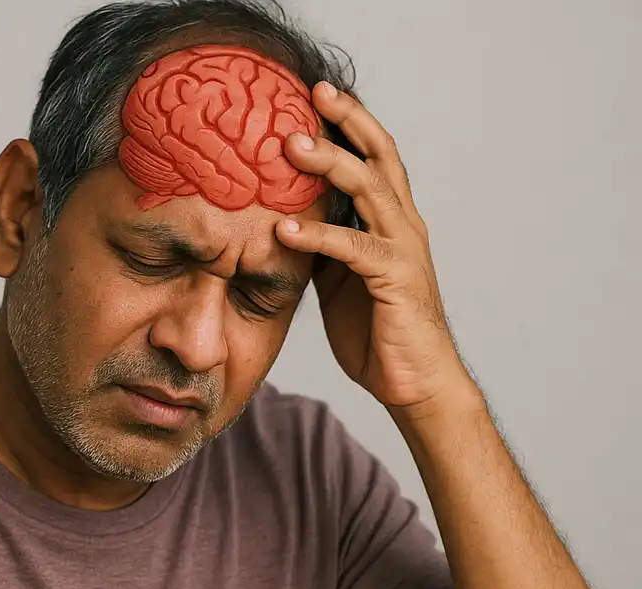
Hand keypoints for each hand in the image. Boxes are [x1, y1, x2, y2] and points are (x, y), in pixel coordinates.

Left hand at [276, 82, 480, 415]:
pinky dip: (318, 235)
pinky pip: (353, 247)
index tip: (314, 97)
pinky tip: (284, 228)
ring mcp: (403, 249)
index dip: (349, 125)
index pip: (373, 159)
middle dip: (346, 122)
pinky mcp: (396, 278)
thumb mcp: (340, 283)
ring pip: (369, 190)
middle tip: (309, 96)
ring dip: (329, 165)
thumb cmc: (377, 334)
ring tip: (290, 148)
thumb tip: (285, 226)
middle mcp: (403, 225)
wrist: (413, 383)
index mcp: (391, 223)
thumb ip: (322, 250)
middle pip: (378, 157)